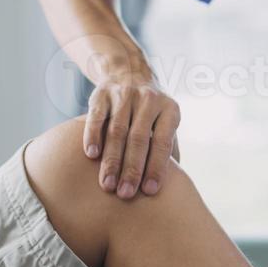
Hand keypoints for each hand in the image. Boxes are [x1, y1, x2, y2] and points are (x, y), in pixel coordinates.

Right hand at [83, 78, 180, 198]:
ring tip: (107, 185)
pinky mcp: (102, 93)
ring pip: (117, 131)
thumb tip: (176, 186)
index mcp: (170, 109)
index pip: (162, 142)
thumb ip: (171, 150)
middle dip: (131, 169)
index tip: (149, 191)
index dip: (156, 167)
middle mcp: (149, 100)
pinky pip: (96, 117)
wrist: (129, 71)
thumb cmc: (152, 112)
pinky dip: (93, 136)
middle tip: (125, 194)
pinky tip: (91, 156)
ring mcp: (124, 94)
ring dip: (111, 160)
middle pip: (138, 139)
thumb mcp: (167, 123)